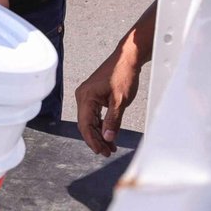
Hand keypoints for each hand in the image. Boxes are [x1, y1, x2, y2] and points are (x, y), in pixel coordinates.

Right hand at [75, 40, 143, 155]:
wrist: (128, 58)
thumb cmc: (123, 74)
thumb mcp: (120, 100)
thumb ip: (113, 120)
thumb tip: (108, 138)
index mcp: (86, 97)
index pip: (85, 125)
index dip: (93, 141)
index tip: (102, 152)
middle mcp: (82, 96)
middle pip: (86, 125)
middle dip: (96, 140)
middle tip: (108, 152)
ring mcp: (87, 95)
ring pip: (90, 121)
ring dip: (99, 134)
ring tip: (110, 146)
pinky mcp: (93, 95)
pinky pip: (94, 114)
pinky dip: (101, 125)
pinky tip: (109, 134)